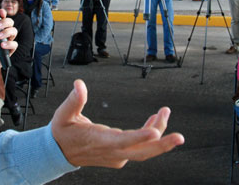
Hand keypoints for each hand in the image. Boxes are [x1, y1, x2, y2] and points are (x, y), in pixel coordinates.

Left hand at [0, 8, 17, 75]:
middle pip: (10, 22)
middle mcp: (1, 33)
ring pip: (14, 31)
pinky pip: (14, 44)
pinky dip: (10, 44)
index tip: (0, 12)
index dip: (2, 13)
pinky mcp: (9, 51)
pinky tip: (2, 46)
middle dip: (5, 22)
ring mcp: (5, 41)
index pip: (0, 18)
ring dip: (7, 32)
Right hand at [51, 80, 183, 167]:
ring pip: (143, 149)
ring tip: (165, 112)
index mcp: (99, 141)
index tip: (156, 133)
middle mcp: (111, 151)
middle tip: (179, 137)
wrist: (58, 152)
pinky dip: (149, 134)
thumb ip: (73, 100)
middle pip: (141, 152)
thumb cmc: (62, 132)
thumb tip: (79, 84)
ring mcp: (117, 155)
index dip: (139, 138)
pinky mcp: (119, 154)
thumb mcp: (62, 115)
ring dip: (158, 133)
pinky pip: (139, 147)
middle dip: (162, 144)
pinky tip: (154, 120)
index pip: (122, 142)